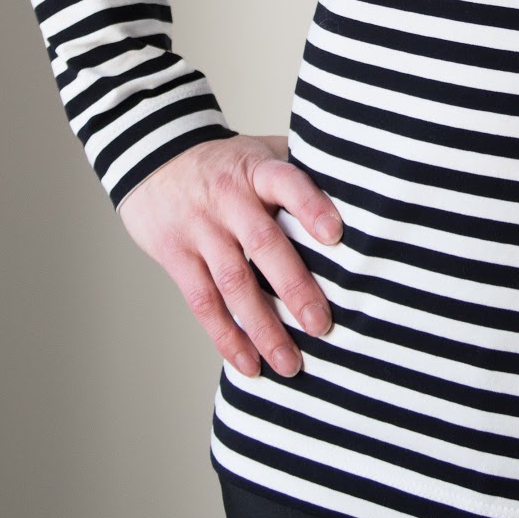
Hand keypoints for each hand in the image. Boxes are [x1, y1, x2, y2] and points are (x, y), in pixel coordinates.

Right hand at [115, 132, 343, 378]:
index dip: (311, 207)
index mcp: (257, 170)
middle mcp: (228, 198)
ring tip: (290, 363)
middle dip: (294, 288)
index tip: (336, 235)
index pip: (288, 183)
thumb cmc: (228, 163)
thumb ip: (301, 173)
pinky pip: (203, 302)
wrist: (154, 158)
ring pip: (233, 281)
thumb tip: (364, 199)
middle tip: (322, 325)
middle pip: (263, 244)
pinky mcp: (176, 256)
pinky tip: (249, 364)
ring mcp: (200, 229)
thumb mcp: (262, 153)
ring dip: (262, 327)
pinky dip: (226, 337)